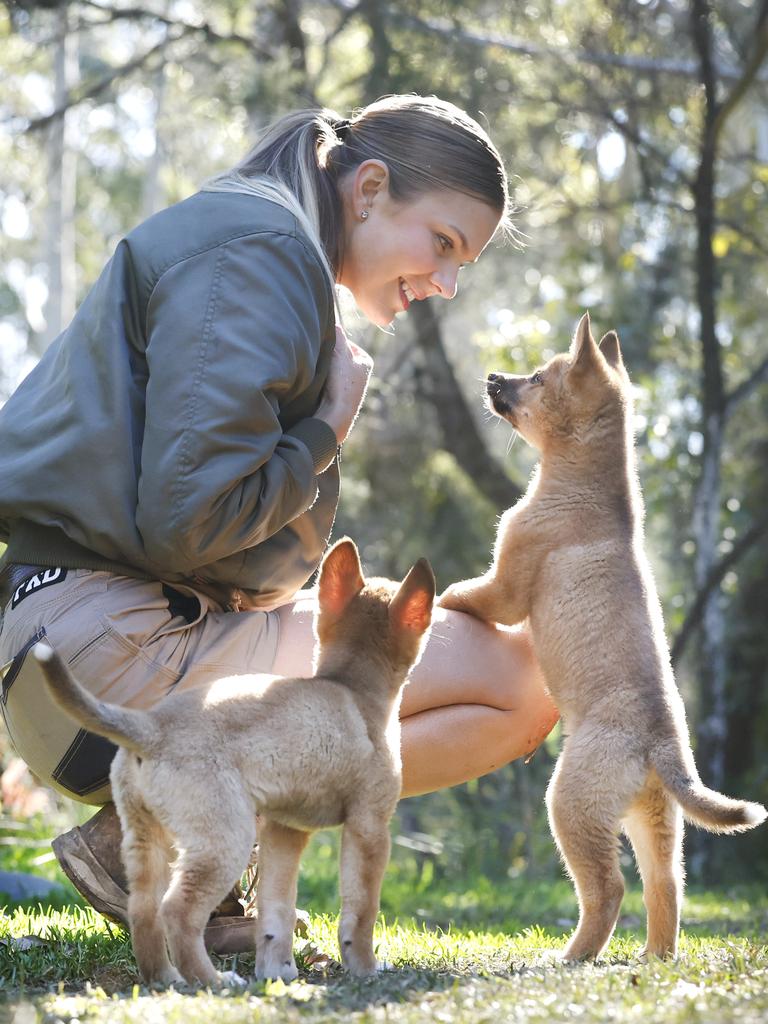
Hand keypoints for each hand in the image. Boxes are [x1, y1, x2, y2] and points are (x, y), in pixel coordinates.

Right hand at [316, 325, 372, 443]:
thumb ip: (338, 335)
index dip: (333, 343)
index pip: (345, 343)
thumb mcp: (340, 353)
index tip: (325, 349)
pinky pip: (327, 383)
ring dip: (324, 369)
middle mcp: (360, 374)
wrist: (336, 416)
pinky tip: (317, 384)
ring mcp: (350, 388)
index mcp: (365, 361)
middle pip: (338, 356)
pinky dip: (322, 381)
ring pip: (332, 370)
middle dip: (328, 357)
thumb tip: (334, 323)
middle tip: (320, 360)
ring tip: (319, 373)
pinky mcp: (339, 398)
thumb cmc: (342, 384)